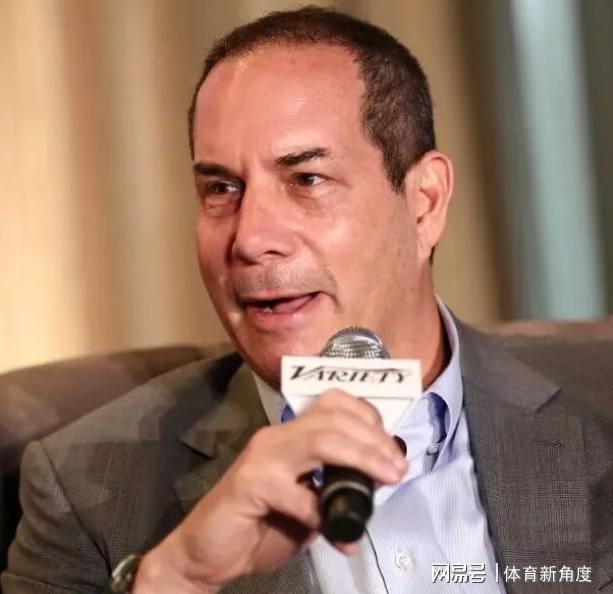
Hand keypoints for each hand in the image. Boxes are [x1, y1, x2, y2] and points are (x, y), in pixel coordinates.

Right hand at [134, 389, 407, 592]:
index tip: (392, 451)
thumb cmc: (262, 523)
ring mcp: (263, 456)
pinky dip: (322, 511)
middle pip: (334, 418)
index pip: (334, 404)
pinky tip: (334, 530)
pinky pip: (297, 492)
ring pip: (321, 439)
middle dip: (374, 440)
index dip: (368, 419)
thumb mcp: (309, 502)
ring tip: (385, 480)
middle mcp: (278, 435)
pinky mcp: (251, 482)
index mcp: (292, 434)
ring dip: (361, 458)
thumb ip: (336, 486)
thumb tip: (377, 482)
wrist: (208, 549)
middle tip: (397, 468)